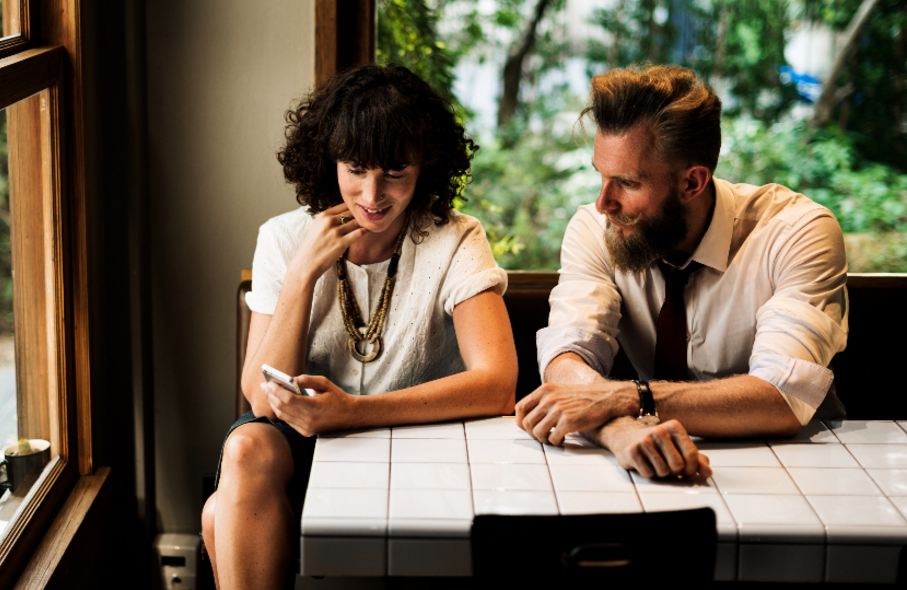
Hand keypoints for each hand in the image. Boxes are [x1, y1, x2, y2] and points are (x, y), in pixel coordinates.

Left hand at [266, 374, 358, 435]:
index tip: (269, 382)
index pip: (288, 399)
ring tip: (268, 393)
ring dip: (273, 403)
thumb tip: (290, 380)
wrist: (349, 415)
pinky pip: (288, 421)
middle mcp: (309, 420)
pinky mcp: (305, 432)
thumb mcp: (324, 383)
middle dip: (271, 395)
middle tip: (264, 386)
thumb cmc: (337, 397)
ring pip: (282, 415)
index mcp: (314, 407)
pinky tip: (278, 403)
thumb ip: (306, 380)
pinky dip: (281, 411)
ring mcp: (306, 428)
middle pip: (282, 407)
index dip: (276, 390)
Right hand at [286, 202, 367, 283]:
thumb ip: (327, 220)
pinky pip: (358, 233)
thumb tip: (340, 214)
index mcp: (322, 216)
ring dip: (365, 222)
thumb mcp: (316, 228)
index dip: (354, 206)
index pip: (343, 205)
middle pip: (351, 212)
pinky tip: (371, 230)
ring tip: (374, 221)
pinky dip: (365, 231)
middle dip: (361, 213)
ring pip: (356, 222)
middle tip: (371, 214)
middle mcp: (328, 221)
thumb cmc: (311, 248)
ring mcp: (335, 232)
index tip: (361, 209)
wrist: (305, 264)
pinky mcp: (341, 243)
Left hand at [515, 382, 635, 445]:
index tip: (529, 429)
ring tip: (553, 438)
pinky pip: (552, 438)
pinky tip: (563, 439)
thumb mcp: (559, 392)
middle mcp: (549, 399)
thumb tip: (528, 417)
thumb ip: (544, 400)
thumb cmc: (583, 398)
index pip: (520, 408)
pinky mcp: (568, 421)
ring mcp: (558, 410)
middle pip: (526, 423)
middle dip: (533, 434)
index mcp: (545, 390)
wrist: (606, 398)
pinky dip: (556, 442)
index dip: (521, 421)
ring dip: (544, 439)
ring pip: (537, 433)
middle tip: (544, 436)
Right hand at [597, 417, 710, 479]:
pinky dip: (649, 473)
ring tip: (656, 463)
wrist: (626, 437)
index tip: (688, 471)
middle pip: (678, 465)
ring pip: (663, 472)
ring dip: (661, 473)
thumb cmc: (658, 444)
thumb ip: (697, 459)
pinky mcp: (632, 451)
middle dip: (675, 471)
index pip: (692, 455)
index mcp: (674, 427)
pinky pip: (648, 473)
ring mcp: (644, 441)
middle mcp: (659, 431)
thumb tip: (707, 472)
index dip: (692, 469)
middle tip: (670, 466)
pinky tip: (645, 463)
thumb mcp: (678, 447)